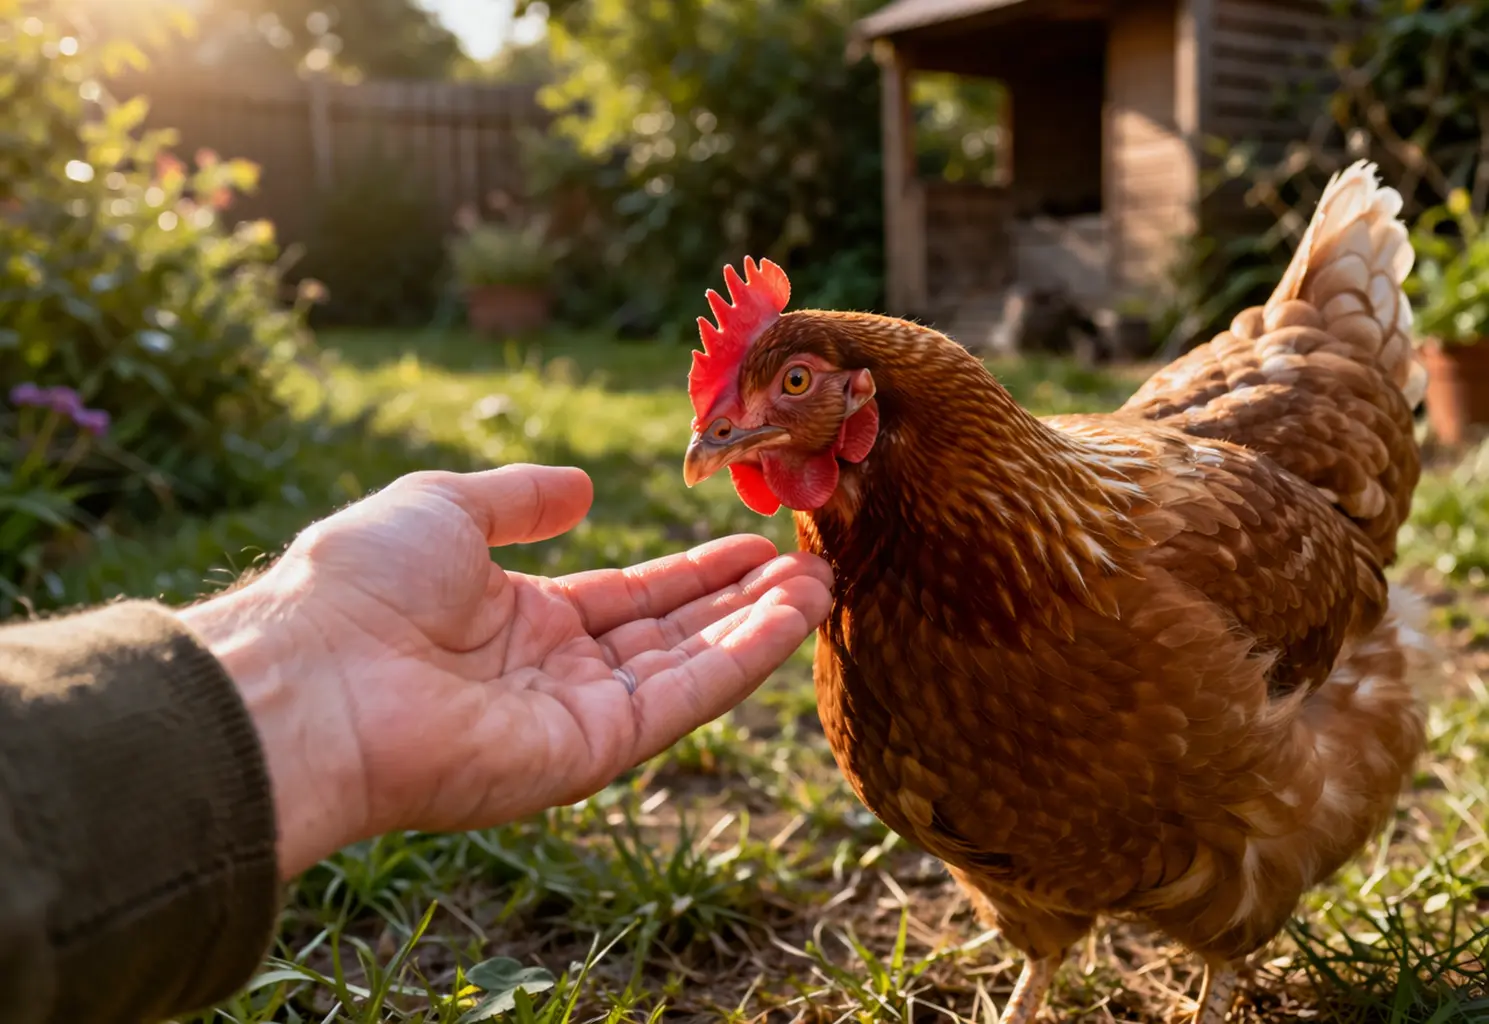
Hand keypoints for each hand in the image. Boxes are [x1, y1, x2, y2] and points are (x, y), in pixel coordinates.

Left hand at [179, 465, 832, 877]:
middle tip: (811, 566)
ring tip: (820, 586)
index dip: (694, 571)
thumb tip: (585, 489)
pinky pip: (679, 701)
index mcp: (519, 620)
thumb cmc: (360, 582)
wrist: (313, 675)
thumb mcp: (445, 507)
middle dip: (741, 602)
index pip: (630, 599)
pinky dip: (740, 662)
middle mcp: (554, 674)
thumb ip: (520, 497)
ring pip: (687, 670)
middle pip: (671, 636)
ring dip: (757, 630)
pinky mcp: (588, 754)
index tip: (755, 544)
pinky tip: (789, 618)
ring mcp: (573, 718)